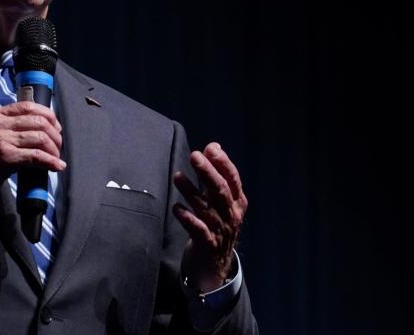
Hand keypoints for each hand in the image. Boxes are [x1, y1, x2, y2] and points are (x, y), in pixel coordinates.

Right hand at [0, 101, 65, 212]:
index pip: (26, 106)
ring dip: (54, 148)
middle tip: (58, 145)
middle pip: (38, 120)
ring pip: (40, 136)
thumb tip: (29, 131)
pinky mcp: (4, 158)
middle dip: (54, 133)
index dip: (46, 115)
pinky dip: (50, 161)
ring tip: (56, 158)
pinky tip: (56, 166)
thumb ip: (1, 128)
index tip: (54, 126)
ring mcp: (0, 139)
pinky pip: (36, 156)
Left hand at [172, 142, 247, 291]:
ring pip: (206, 208)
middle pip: (221, 191)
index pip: (233, 179)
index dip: (223, 163)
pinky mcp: (207, 245)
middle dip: (208, 172)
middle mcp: (231, 215)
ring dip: (191, 191)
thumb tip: (213, 146)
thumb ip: (215, 175)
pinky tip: (176, 208)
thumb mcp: (219, 201)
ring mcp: (220, 231)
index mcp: (237, 202)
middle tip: (195, 156)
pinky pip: (197, 230)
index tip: (210, 149)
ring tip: (177, 177)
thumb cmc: (215, 225)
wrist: (214, 266)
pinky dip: (187, 218)